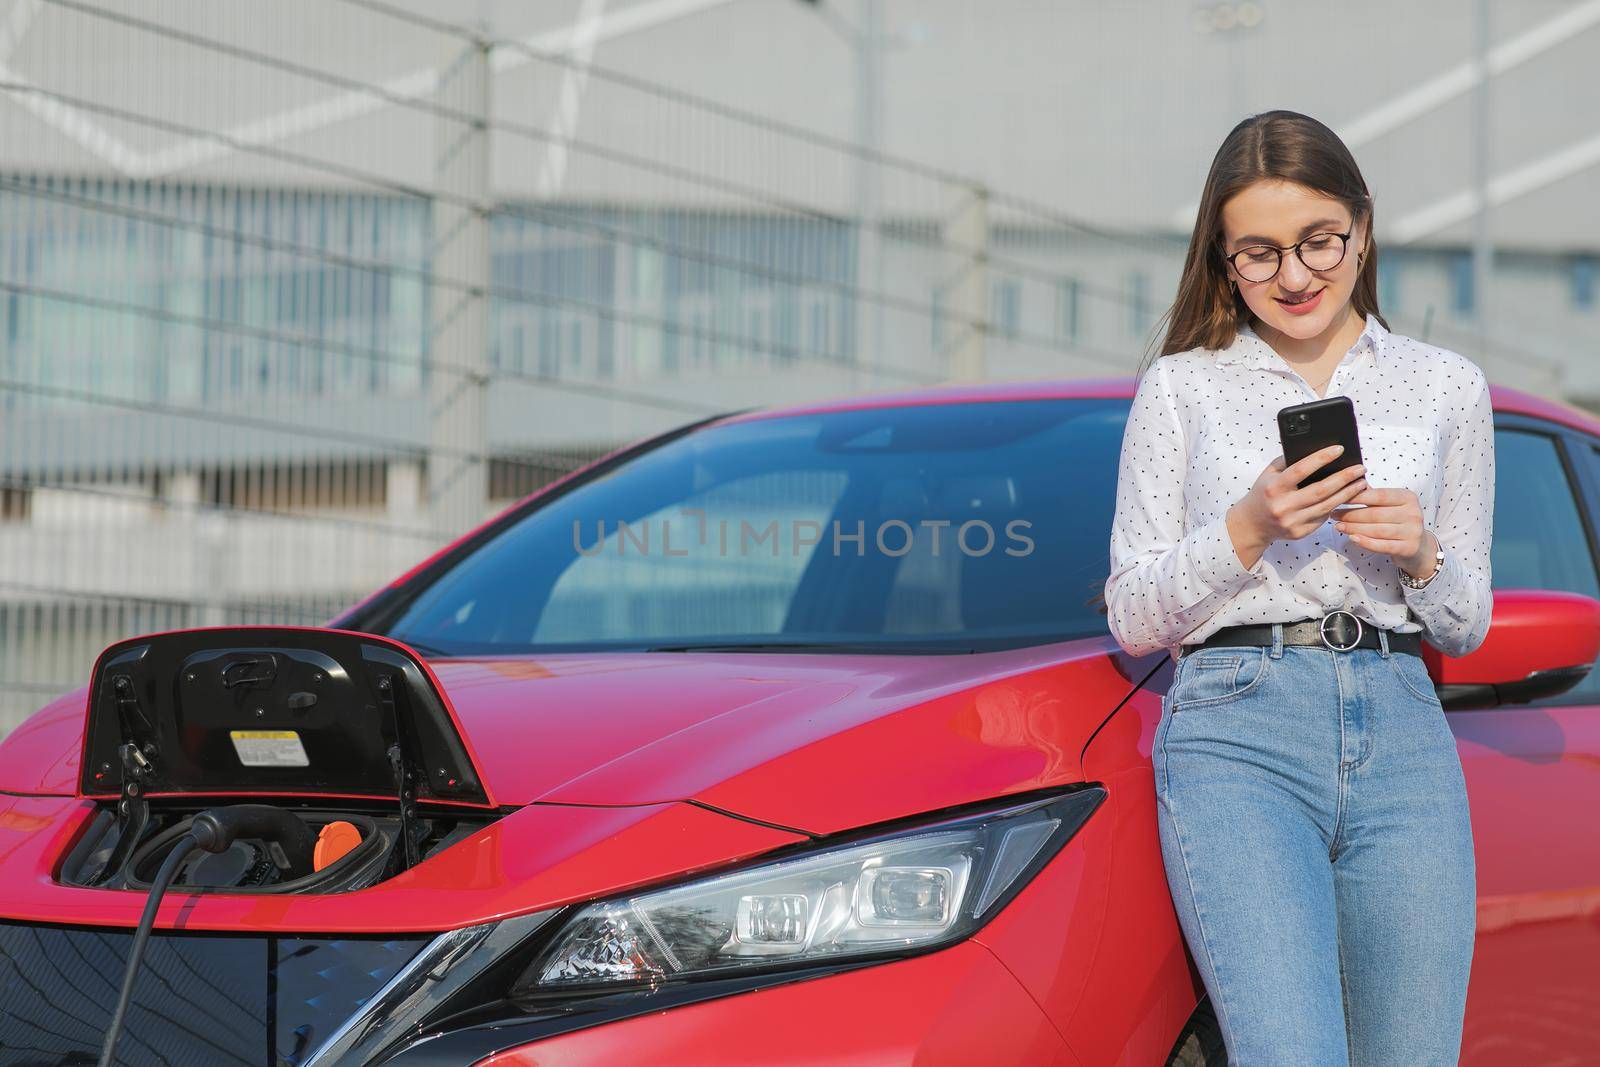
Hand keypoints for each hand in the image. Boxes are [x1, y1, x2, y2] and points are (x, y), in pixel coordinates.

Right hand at [1231, 445, 1369, 554]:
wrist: (1252, 524)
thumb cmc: (1264, 493)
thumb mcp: (1269, 474)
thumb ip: (1288, 462)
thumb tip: (1317, 450)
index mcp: (1274, 488)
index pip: (1300, 470)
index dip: (1321, 458)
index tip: (1339, 449)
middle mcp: (1283, 506)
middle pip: (1321, 490)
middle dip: (1344, 478)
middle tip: (1360, 468)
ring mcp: (1292, 521)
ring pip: (1327, 506)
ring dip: (1348, 493)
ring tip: (1361, 482)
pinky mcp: (1300, 532)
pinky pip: (1323, 518)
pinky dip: (1336, 506)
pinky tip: (1346, 497)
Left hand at [1333, 486, 1436, 577]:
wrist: (1418, 546)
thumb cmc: (1398, 521)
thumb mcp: (1391, 505)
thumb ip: (1374, 496)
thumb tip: (1353, 484)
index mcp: (1408, 497)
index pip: (1379, 495)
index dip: (1357, 496)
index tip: (1339, 497)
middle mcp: (1413, 513)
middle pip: (1375, 514)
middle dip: (1351, 514)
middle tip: (1333, 514)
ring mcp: (1412, 531)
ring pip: (1376, 530)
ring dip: (1354, 528)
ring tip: (1338, 526)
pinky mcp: (1409, 548)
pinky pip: (1383, 545)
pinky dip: (1366, 542)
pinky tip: (1352, 538)